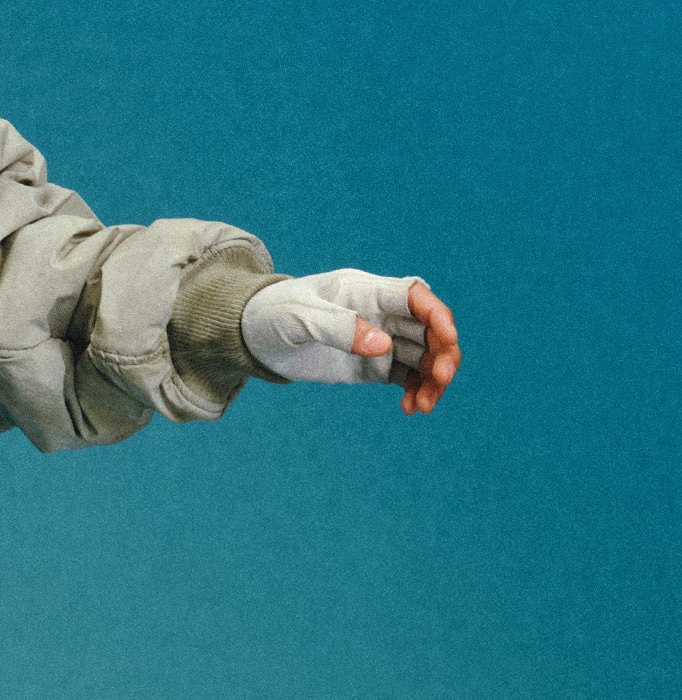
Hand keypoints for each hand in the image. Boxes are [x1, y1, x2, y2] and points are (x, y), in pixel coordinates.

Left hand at [243, 269, 460, 415]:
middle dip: (442, 353)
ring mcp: (378, 340)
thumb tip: (383, 346)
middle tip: (440, 381)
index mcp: (365, 290)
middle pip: (428, 329)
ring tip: (424, 405)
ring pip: (422, 356)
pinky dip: (415, 391)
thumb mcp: (300, 318)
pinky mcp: (371, 365)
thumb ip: (339, 328)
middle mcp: (379, 313)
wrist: (252, 335)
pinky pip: (405, 376)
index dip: (437, 314)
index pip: (414, 296)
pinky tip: (411, 408)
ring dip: (432, 378)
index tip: (447, 340)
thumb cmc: (272, 314)